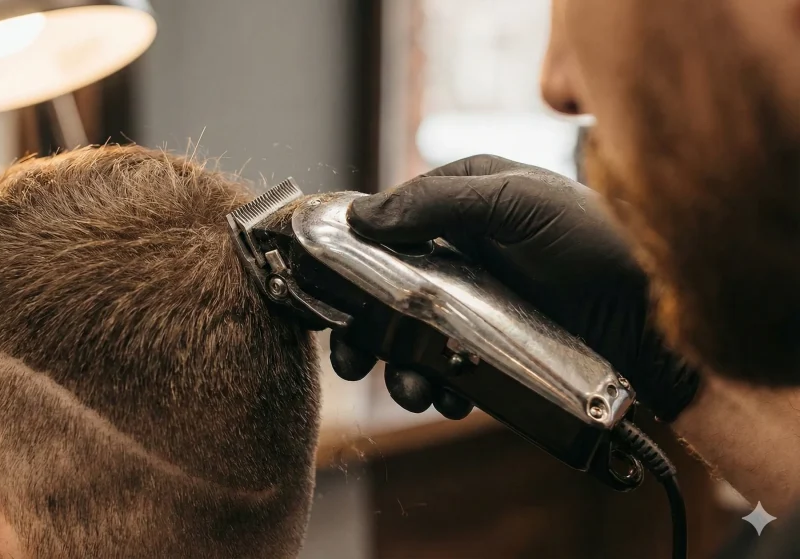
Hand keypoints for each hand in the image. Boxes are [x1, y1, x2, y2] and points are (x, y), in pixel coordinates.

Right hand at [331, 155, 699, 422]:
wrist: (658, 317)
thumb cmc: (598, 241)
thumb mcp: (519, 202)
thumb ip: (439, 202)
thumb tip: (361, 217)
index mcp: (461, 198)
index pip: (384, 221)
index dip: (348, 255)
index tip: (324, 290)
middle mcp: (460, 247)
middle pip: (382, 286)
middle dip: (362, 327)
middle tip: (350, 359)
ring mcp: (472, 298)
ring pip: (407, 333)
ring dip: (396, 366)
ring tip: (412, 389)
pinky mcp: (488, 342)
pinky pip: (441, 363)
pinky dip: (433, 384)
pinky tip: (444, 397)